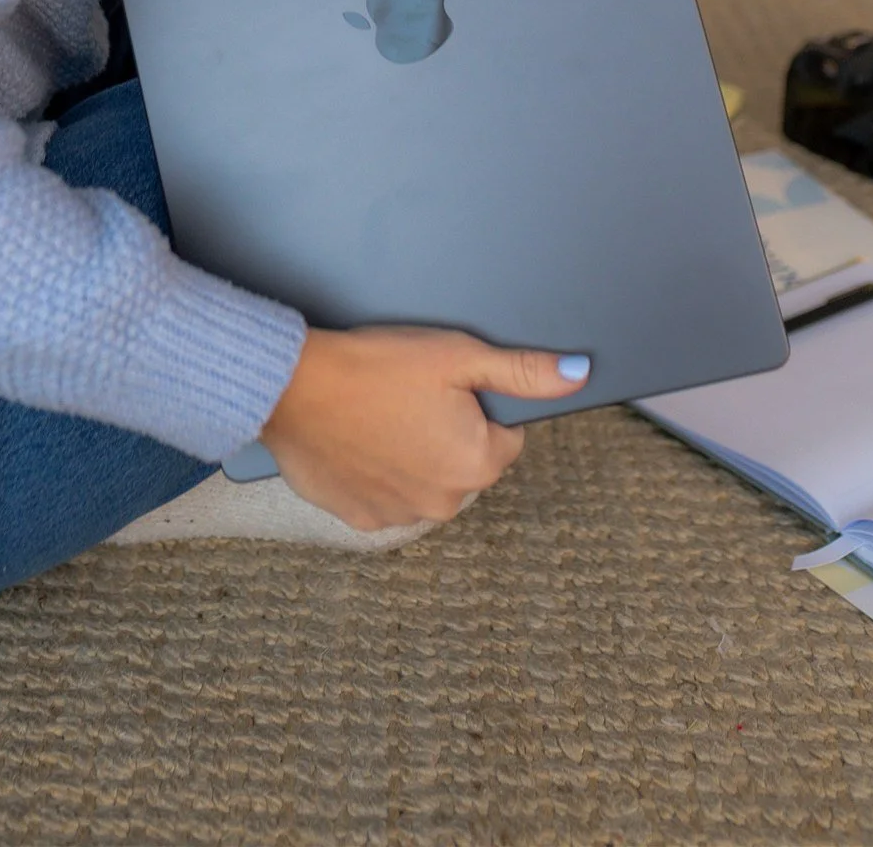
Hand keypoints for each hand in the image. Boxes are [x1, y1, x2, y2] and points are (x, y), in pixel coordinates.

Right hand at [257, 325, 588, 530]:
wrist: (294, 387)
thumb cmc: (376, 365)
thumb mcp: (457, 355)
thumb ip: (521, 370)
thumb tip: (577, 373)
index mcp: (476, 464)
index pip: (504, 438)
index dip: (477, 406)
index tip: (443, 387)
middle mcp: (444, 503)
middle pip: (463, 463)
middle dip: (445, 434)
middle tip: (408, 397)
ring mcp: (398, 516)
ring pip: (423, 481)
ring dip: (411, 455)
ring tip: (378, 415)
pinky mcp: (358, 518)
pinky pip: (383, 496)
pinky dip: (375, 472)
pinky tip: (357, 440)